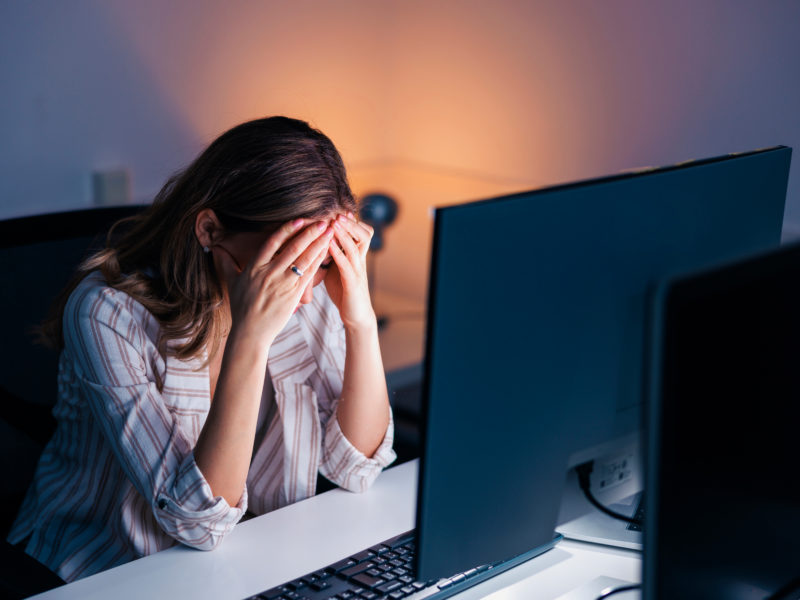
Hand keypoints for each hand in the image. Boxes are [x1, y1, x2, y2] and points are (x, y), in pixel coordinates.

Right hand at [213, 219, 333, 346]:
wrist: (250, 332)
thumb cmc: (242, 308)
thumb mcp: (232, 283)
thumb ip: (225, 264)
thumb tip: (214, 249)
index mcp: (254, 267)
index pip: (272, 242)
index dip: (287, 229)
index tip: (300, 219)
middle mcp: (269, 273)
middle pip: (292, 248)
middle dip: (309, 233)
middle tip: (323, 221)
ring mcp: (282, 284)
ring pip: (303, 259)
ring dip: (318, 244)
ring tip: (329, 232)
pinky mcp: (292, 295)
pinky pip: (308, 275)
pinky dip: (318, 262)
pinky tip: (326, 253)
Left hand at [326, 212, 376, 329]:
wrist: (356, 316)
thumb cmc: (345, 291)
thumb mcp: (338, 269)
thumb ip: (333, 254)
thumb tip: (321, 240)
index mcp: (356, 257)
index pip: (360, 233)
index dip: (351, 222)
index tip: (338, 210)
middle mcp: (360, 261)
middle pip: (363, 235)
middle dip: (350, 223)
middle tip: (338, 213)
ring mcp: (358, 272)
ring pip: (355, 247)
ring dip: (344, 234)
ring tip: (334, 223)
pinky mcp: (353, 284)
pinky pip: (346, 265)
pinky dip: (338, 253)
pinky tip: (328, 245)